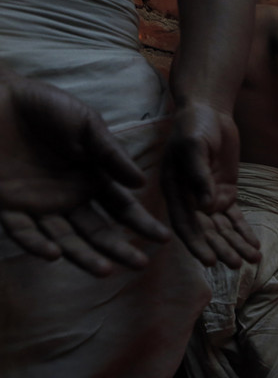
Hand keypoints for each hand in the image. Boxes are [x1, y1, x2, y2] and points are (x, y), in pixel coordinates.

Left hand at [0, 75, 169, 275]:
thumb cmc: (44, 106)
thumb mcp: (87, 124)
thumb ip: (111, 154)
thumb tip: (141, 184)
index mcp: (91, 178)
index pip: (121, 208)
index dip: (141, 224)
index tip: (163, 238)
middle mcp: (69, 198)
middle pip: (97, 231)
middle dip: (119, 249)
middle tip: (140, 263)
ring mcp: (38, 204)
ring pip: (64, 238)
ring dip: (84, 256)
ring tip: (105, 270)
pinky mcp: (7, 205)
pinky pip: (22, 231)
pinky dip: (37, 244)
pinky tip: (55, 254)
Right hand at [161, 102, 260, 267]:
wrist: (209, 113)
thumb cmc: (194, 127)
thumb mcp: (194, 146)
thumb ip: (198, 175)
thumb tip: (206, 205)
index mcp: (174, 191)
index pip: (185, 224)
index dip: (196, 244)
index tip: (210, 261)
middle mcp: (189, 200)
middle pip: (206, 231)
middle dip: (222, 248)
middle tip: (237, 264)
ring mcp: (207, 199)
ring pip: (222, 228)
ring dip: (236, 244)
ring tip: (252, 259)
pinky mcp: (224, 193)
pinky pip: (234, 217)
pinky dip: (243, 231)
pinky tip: (254, 246)